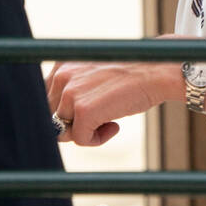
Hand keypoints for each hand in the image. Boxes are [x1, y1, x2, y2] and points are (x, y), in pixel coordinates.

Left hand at [45, 36, 182, 145]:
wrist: (158, 70)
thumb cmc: (133, 75)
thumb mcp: (95, 76)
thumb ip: (75, 90)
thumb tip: (60, 123)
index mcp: (62, 65)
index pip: (48, 101)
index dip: (66, 113)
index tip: (89, 114)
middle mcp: (62, 76)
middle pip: (51, 118)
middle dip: (74, 124)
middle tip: (101, 120)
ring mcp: (71, 93)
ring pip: (63, 131)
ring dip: (86, 131)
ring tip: (110, 121)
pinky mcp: (83, 111)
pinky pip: (81, 139)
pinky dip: (98, 139)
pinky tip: (116, 125)